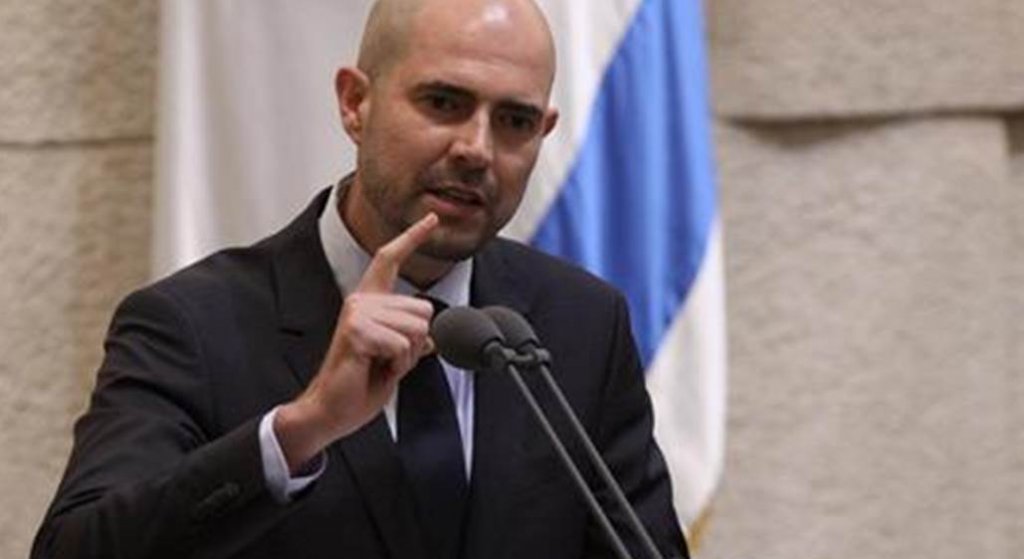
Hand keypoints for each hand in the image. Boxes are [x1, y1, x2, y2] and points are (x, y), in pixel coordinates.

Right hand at [274, 213, 439, 471]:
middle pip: (423, 309)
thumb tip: (431, 338)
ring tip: (379, 364)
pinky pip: (403, 345)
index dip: (413, 237)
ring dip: (407, 356)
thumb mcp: (394, 357)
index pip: (391, 259)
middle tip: (387, 359)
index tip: (432, 217)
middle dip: (417, 342)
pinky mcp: (356, 331)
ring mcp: (357, 314)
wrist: (333, 410)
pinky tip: (374, 368)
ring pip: (417, 328)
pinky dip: (398, 365)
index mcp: (369, 301)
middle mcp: (361, 300)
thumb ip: (410, 340)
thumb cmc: (360, 384)